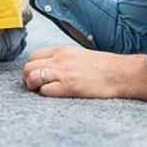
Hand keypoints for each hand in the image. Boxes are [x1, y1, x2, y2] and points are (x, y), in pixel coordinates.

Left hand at [22, 45, 138, 97]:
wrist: (120, 73)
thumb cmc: (102, 66)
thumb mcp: (78, 54)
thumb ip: (62, 59)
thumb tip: (48, 67)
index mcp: (61, 50)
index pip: (33, 56)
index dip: (30, 68)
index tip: (34, 76)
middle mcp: (59, 59)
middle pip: (28, 67)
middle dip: (27, 78)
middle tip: (34, 86)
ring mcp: (63, 73)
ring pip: (32, 77)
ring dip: (32, 87)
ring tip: (40, 92)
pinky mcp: (69, 87)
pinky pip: (45, 91)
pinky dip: (45, 95)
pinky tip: (54, 96)